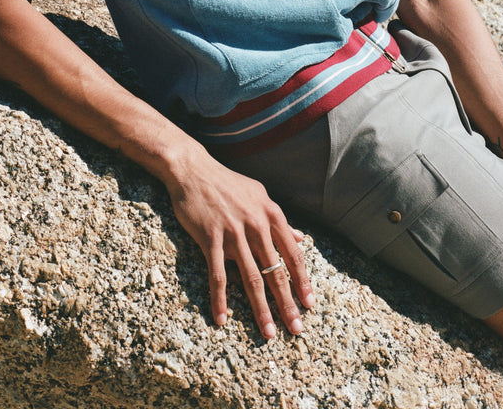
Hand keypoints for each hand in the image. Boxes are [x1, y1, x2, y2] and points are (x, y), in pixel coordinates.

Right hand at [166, 150, 314, 338]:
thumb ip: (279, 220)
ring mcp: (233, 232)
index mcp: (270, 214)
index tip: (309, 303)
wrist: (193, 170)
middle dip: (288, 303)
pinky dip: (220, 299)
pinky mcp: (210, 238)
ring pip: (251, 278)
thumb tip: (301, 237)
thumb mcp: (259, 195)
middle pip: (276, 271)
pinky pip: (217, 275)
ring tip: (268, 332)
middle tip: (296, 328)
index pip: (292, 253)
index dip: (302, 280)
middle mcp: (256, 224)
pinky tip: (222, 318)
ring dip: (261, 309)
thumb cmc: (227, 184)